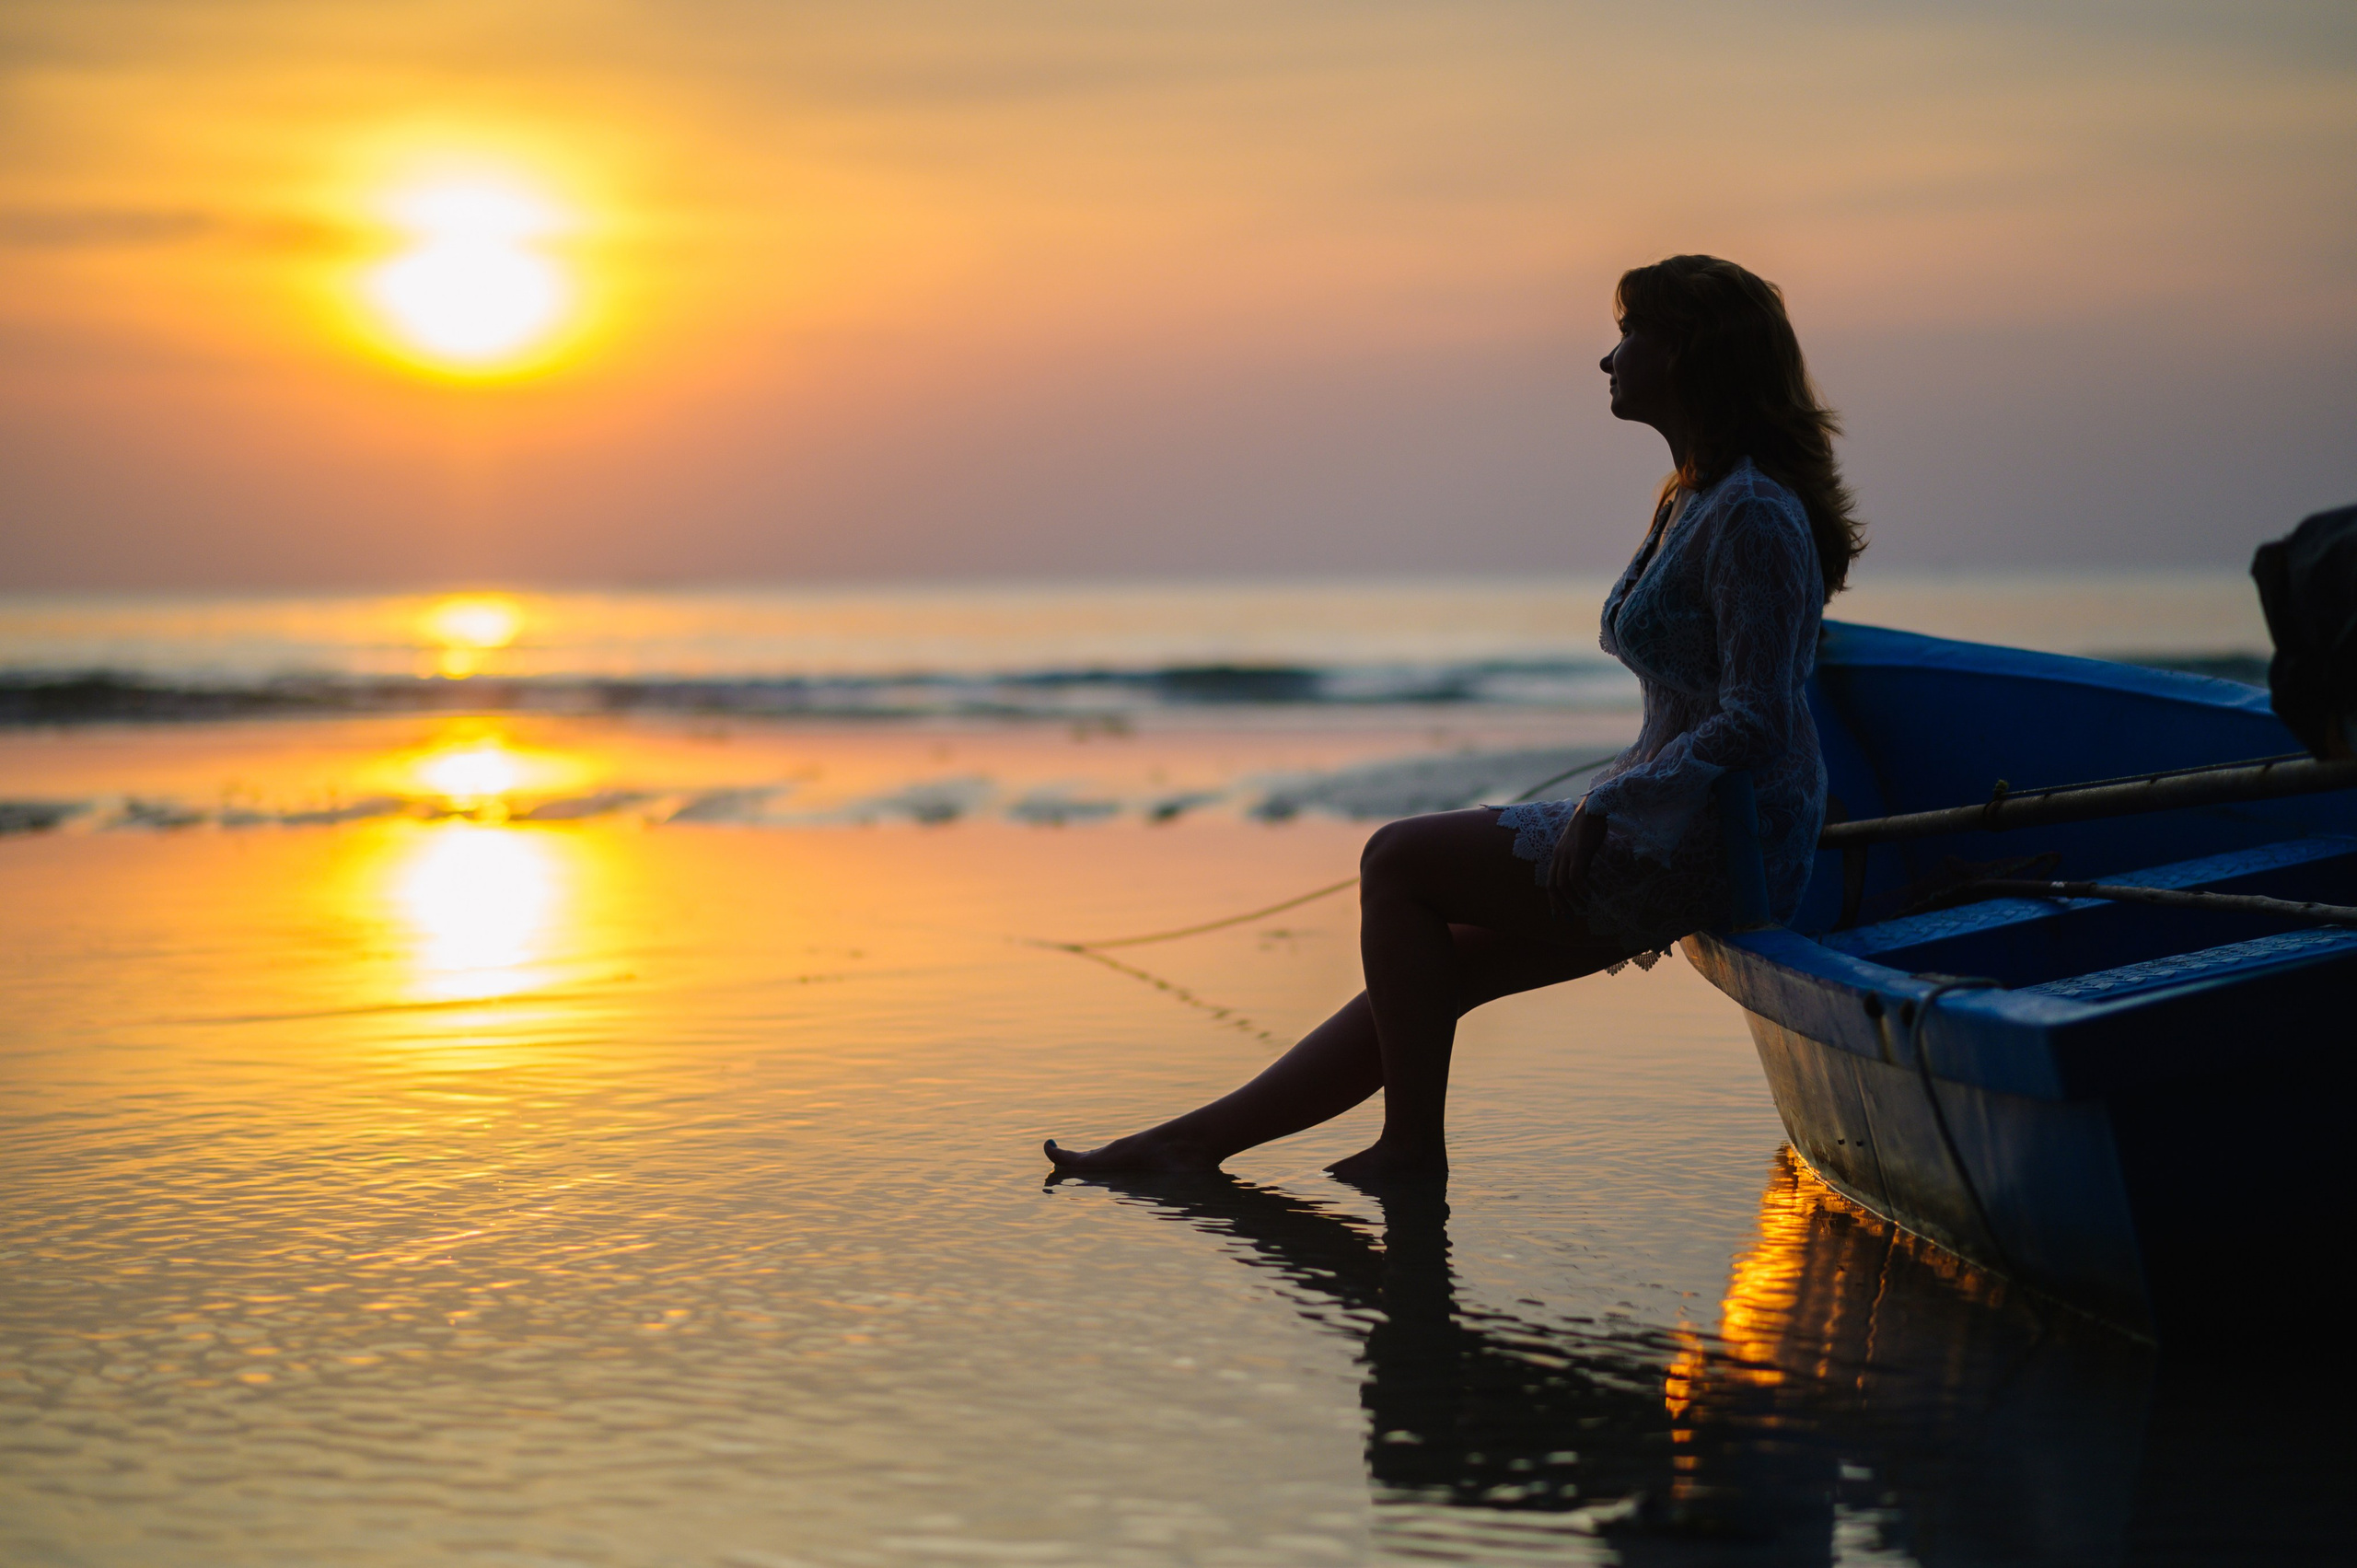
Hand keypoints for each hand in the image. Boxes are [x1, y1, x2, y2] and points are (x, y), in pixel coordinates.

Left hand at [1547, 806, 1607, 921]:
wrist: (1594, 808)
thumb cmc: (1590, 826)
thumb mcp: (1581, 846)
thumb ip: (1579, 861)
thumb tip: (1582, 878)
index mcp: (1558, 855)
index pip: (1549, 882)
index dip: (1553, 900)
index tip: (1558, 915)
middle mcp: (1559, 855)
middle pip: (1552, 886)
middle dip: (1560, 905)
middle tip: (1570, 918)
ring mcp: (1567, 853)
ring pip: (1563, 884)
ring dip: (1572, 900)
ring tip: (1583, 908)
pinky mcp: (1578, 852)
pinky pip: (1576, 876)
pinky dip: (1581, 889)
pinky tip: (1589, 896)